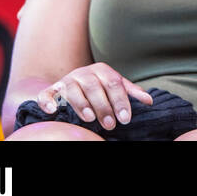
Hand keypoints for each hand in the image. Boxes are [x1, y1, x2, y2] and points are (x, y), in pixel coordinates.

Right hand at [38, 63, 153, 131]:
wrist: (71, 84)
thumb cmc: (99, 88)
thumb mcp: (115, 87)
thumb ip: (130, 93)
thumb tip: (149, 101)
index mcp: (101, 70)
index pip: (114, 83)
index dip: (121, 101)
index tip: (126, 119)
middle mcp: (83, 73)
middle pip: (94, 87)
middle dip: (103, 107)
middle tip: (111, 125)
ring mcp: (66, 80)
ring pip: (72, 89)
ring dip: (81, 104)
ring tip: (90, 119)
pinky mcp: (51, 90)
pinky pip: (47, 94)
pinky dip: (48, 102)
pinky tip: (53, 111)